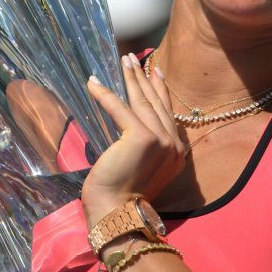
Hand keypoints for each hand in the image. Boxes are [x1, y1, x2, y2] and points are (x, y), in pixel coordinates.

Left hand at [81, 53, 186, 226]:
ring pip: (142, 102)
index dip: (160, 91)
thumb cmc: (123, 197)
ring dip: (131, 78)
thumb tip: (132, 127)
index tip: (155, 72)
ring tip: (123, 60)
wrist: (118, 212)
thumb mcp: (143, 170)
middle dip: (144, 78)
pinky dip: (105, 94)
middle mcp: (174, 145)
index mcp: (177, 153)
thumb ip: (147, 150)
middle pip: (156, 103)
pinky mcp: (141, 137)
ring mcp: (161, 140)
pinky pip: (120, 108)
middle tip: (134, 59)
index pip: (168, 114)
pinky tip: (94, 83)